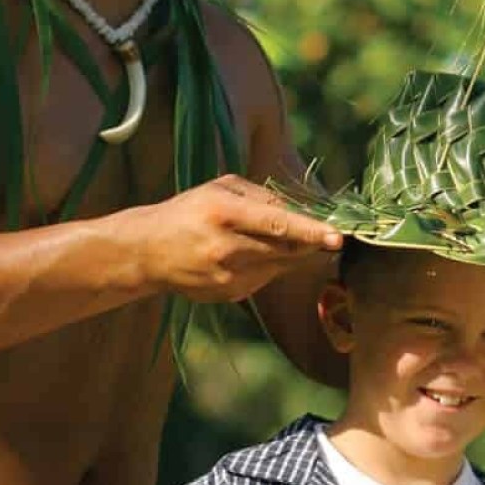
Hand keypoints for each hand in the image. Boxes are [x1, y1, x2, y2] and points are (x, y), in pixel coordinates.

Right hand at [140, 174, 341, 302]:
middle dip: (310, 245)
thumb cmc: (188, 211)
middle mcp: (224, 248)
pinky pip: (264, 280)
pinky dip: (268, 267)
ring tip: (273, 240)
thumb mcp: (219, 189)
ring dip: (289, 255)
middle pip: (283, 250)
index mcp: (222, 213)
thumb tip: (298, 212)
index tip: (337, 237)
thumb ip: (260, 197)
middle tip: (328, 237)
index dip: (309, 232)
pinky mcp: (228, 295)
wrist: (147, 252)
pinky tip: (248, 256)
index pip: (275, 224)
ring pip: (278, 267)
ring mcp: (226, 277)